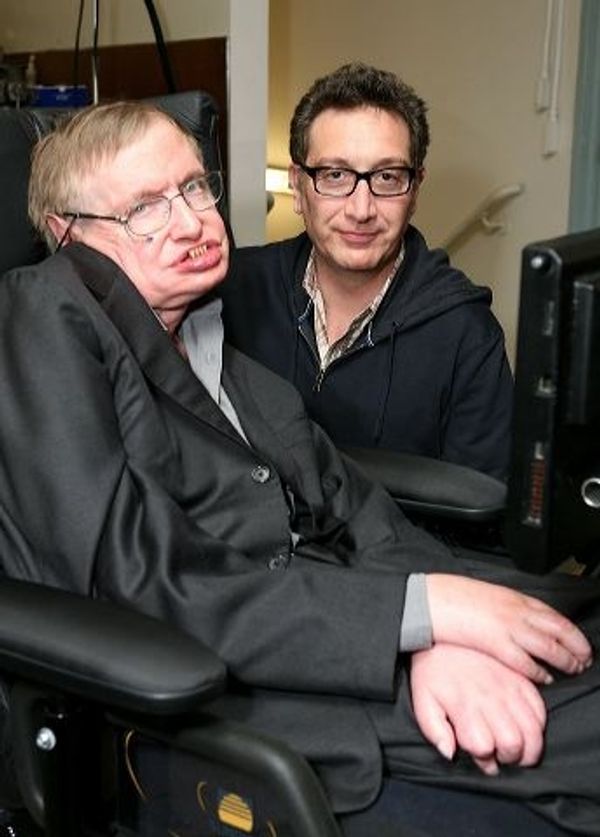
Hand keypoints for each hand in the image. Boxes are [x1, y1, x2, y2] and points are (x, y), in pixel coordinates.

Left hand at [410, 643, 546, 774]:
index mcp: (464, 706)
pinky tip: (526, 727)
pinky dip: (538, 725)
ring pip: (533, 730)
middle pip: (514, 744)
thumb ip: (434, 730)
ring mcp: (508, 688)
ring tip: (519, 749)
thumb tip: (449, 753)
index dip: (484, 760)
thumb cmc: (433, 672)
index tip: (481, 756)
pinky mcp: (520, 679)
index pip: (484, 748)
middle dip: (510, 758)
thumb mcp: (423, 700)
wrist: (445, 637)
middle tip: (502, 754)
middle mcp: (489, 699)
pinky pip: (540, 709)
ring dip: (529, 747)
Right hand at [426, 574, 591, 683]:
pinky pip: (525, 661)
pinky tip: (546, 678)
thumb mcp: (487, 595)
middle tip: (585, 659)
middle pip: (558, 630)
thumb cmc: (454, 597)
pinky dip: (539, 671)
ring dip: (566, 660)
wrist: (432, 599)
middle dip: (576, 647)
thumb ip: (506, 606)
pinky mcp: (496, 644)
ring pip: (549, 647)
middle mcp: (516, 611)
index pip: (554, 615)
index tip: (581, 642)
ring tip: (574, 669)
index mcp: (514, 598)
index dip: (572, 631)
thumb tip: (520, 616)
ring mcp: (508, 627)